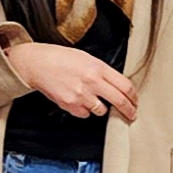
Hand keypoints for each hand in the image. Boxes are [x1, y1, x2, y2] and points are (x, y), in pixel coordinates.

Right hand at [7, 41, 137, 122]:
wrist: (37, 64)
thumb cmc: (60, 58)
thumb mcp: (86, 57)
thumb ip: (102, 71)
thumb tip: (116, 85)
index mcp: (98, 67)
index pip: (125, 85)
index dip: (133, 96)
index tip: (135, 101)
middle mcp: (92, 81)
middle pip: (119, 101)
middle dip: (128, 111)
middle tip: (132, 115)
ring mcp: (81, 95)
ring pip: (101, 111)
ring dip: (101, 108)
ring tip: (91, 99)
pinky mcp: (70, 105)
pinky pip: (85, 114)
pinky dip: (84, 110)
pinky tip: (77, 99)